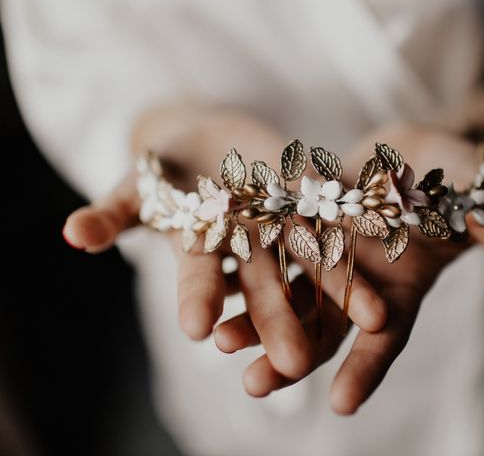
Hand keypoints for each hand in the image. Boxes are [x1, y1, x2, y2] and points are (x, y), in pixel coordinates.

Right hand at [62, 106, 386, 382]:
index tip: (197, 332)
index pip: (200, 279)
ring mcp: (285, 225)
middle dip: (279, 321)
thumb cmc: (163, 167)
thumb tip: (72, 234)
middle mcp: (249, 248)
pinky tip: (392, 244)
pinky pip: (343, 214)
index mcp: (205, 248)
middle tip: (294, 364)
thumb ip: (113, 211)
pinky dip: (365, 230)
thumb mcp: (137, 185)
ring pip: (316, 260)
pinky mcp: (314, 199)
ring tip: (374, 322)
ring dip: (343, 290)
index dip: (197, 300)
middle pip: (266, 286)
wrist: (209, 139)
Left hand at [215, 123, 483, 413]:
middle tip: (254, 385)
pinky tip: (212, 277)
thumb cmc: (467, 180)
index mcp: (403, 288)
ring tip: (218, 341)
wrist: (425, 144)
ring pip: (288, 293)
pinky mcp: (304, 219)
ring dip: (254, 317)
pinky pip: (270, 244)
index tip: (341, 405)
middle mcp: (360, 281)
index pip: (386, 339)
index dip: (367, 368)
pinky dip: (244, 262)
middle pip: (323, 327)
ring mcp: (329, 251)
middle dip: (291, 356)